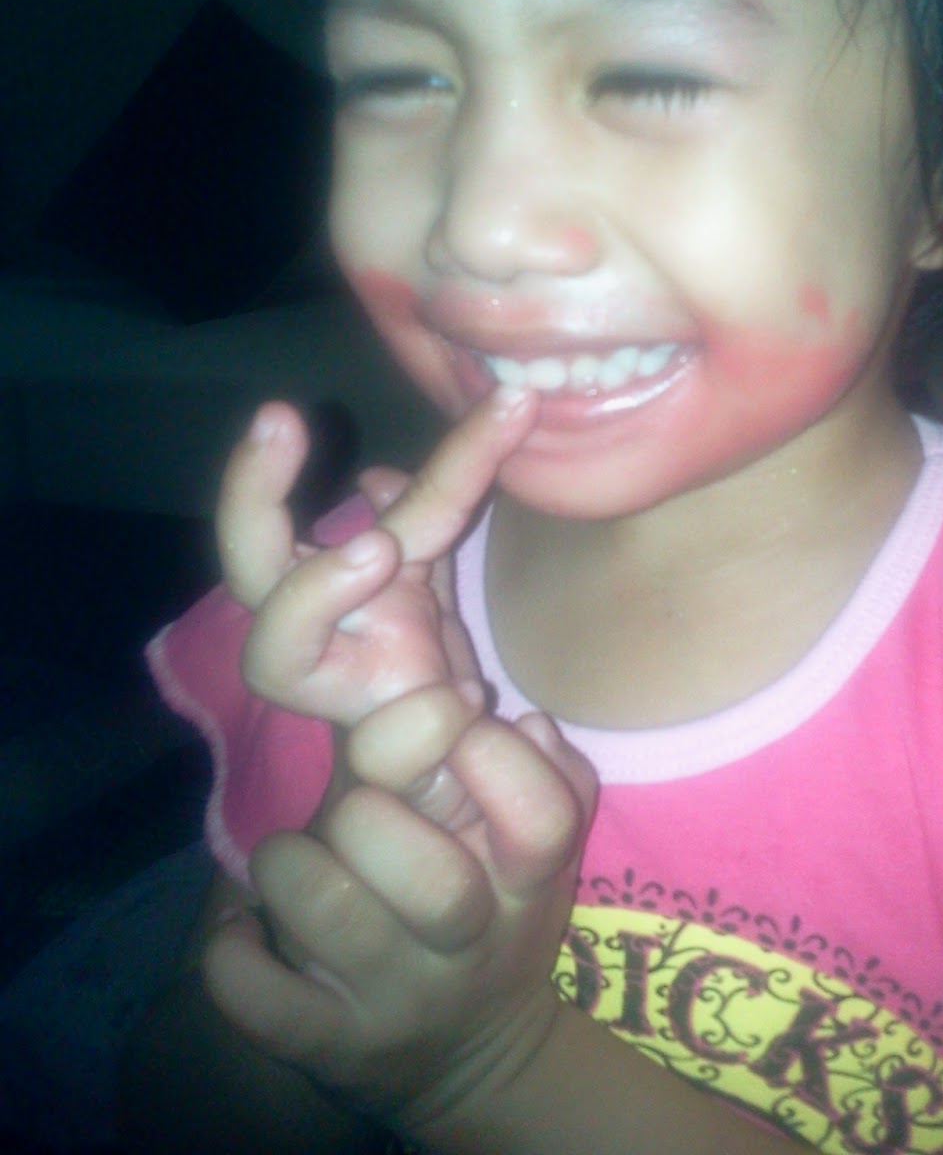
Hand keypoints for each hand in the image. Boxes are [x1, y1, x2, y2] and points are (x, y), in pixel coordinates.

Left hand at [204, 689, 597, 1140]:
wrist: (475, 1060)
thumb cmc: (496, 914)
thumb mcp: (534, 851)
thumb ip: (545, 771)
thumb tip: (533, 724)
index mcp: (528, 883)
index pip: (541, 818)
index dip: (489, 752)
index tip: (446, 718)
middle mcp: (471, 946)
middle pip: (436, 880)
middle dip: (369, 812)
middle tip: (353, 804)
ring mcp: (398, 1001)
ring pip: (331, 912)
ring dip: (289, 862)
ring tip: (289, 858)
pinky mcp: (330, 1046)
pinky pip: (260, 1002)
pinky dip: (232, 955)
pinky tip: (242, 925)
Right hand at [216, 387, 536, 725]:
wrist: (451, 757)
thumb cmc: (425, 645)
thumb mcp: (427, 563)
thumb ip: (418, 508)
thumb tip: (380, 475)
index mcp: (313, 582)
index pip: (266, 524)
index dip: (262, 476)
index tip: (282, 412)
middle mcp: (310, 630)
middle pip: (249, 569)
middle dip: (251, 497)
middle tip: (278, 421)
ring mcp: (341, 688)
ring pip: (277, 654)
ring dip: (314, 590)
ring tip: (379, 548)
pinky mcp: (386, 745)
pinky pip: (391, 729)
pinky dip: (425, 718)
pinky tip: (465, 701)